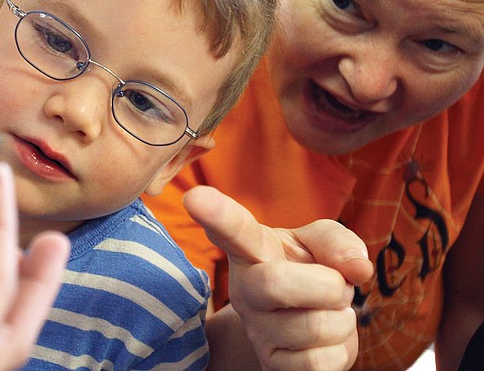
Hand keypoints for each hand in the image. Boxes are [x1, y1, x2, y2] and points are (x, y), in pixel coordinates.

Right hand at [185, 186, 372, 370]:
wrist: (303, 321)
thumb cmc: (308, 271)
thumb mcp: (319, 244)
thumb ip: (338, 241)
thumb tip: (357, 267)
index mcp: (252, 250)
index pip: (233, 229)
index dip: (216, 214)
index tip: (195, 197)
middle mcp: (245, 289)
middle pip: (274, 283)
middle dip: (327, 285)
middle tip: (338, 285)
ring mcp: (256, 330)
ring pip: (312, 327)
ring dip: (341, 319)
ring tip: (330, 311)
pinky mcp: (272, 365)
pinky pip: (318, 363)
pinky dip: (340, 350)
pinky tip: (326, 340)